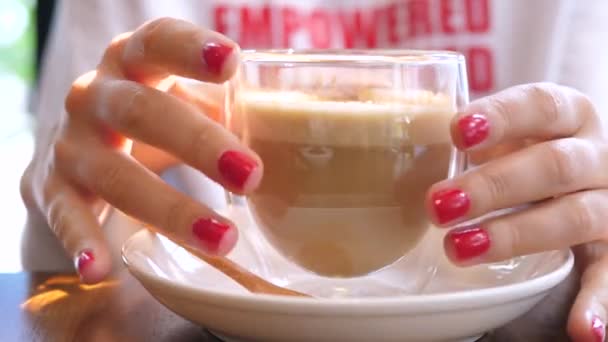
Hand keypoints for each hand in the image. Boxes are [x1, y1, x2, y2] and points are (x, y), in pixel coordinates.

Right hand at [20, 18, 262, 283]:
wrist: (72, 145)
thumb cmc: (146, 116)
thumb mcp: (179, 99)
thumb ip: (222, 109)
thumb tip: (288, 128)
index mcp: (133, 62)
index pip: (158, 42)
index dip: (191, 49)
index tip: (232, 62)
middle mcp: (96, 96)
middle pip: (142, 112)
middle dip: (198, 143)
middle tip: (250, 176)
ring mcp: (71, 143)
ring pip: (115, 173)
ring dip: (170, 208)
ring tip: (221, 238)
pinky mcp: (52, 188)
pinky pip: (67, 215)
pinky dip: (82, 242)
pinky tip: (99, 269)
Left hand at [425, 82, 606, 340]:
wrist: (576, 177)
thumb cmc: (525, 152)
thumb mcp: (505, 134)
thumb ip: (472, 136)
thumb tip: (400, 137)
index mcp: (568, 116)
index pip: (542, 105)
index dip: (501, 115)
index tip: (455, 132)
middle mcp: (595, 155)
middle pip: (554, 165)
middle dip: (492, 185)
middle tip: (438, 204)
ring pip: (575, 216)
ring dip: (516, 235)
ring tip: (460, 248)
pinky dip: (599, 302)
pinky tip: (583, 330)